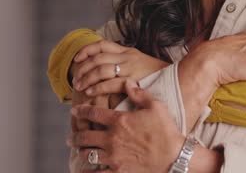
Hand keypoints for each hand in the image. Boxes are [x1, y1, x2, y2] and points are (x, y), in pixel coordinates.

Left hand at [70, 83, 184, 172]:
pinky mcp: (117, 171)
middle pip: (85, 136)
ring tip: (80, 150)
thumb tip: (127, 82)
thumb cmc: (166, 130)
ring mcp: (113, 156)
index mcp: (119, 121)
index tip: (74, 110)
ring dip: (82, 151)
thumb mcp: (155, 106)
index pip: (93, 113)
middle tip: (72, 136)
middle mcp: (112, 138)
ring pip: (88, 154)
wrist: (174, 157)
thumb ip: (139, 94)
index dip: (81, 111)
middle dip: (76, 135)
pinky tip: (84, 172)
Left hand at [72, 40, 168, 95]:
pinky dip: (98, 87)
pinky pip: (111, 82)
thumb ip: (125, 62)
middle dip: (83, 68)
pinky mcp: (133, 80)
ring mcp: (131, 68)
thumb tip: (105, 67)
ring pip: (101, 68)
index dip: (86, 50)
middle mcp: (128, 57)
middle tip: (75, 80)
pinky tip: (91, 93)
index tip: (76, 59)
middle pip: (98, 57)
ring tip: (80, 87)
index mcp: (128, 51)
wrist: (177, 80)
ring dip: (87, 78)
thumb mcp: (140, 63)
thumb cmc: (156, 76)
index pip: (102, 45)